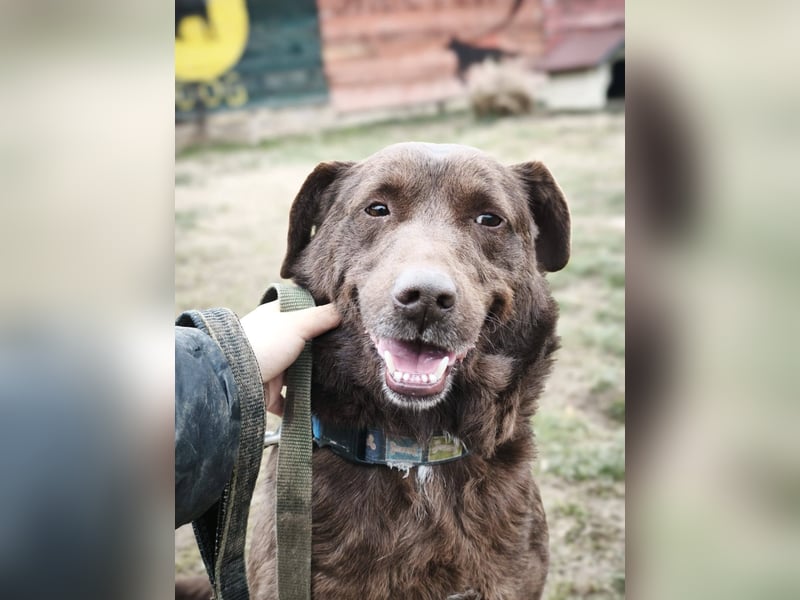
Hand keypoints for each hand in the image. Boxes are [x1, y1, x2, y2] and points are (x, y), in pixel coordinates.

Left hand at [240, 301, 340, 415]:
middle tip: (346, 354)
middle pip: (305, 344)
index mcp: (276, 317)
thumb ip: (324, 315)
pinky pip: (287, 399)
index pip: (304, 312)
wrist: (235, 379)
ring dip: (312, 379)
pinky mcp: (267, 390)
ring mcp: (270, 365)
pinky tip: (315, 405)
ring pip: (298, 372)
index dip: (322, 316)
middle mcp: (273, 339)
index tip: (344, 323)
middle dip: (322, 352)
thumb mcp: (299, 321)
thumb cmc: (264, 343)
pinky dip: (298, 403)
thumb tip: (345, 308)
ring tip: (337, 381)